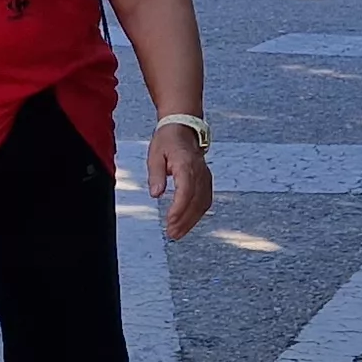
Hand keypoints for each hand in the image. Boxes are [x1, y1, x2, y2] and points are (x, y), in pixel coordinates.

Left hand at [147, 125, 213, 240]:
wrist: (183, 128)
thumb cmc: (167, 141)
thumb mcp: (155, 155)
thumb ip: (156, 175)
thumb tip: (156, 194)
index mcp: (186, 164)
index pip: (186, 190)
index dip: (179, 208)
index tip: (169, 220)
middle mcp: (199, 171)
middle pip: (195, 201)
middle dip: (184, 220)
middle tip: (171, 234)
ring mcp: (205, 176)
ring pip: (203, 203)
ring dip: (191, 221)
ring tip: (177, 233)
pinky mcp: (207, 180)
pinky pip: (205, 200)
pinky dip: (197, 214)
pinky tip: (187, 223)